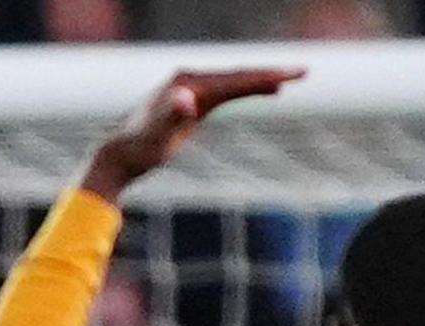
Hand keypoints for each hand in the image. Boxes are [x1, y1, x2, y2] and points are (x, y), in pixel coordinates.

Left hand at [82, 68, 301, 199]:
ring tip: (293, 78)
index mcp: (189, 84)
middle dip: (271, 73)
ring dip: (264, 80)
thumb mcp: (157, 136)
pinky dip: (249, 90)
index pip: (234, 80)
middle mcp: (190, 80)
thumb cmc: (140, 149)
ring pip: (235, 82)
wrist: (120, 156)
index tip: (292, 76)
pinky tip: (268, 92)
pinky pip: (228, 92)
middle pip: (238, 76)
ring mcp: (191, 89)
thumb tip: (186, 99)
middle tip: (304, 70)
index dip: (264, 77)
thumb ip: (171, 116)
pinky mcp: (192, 102)